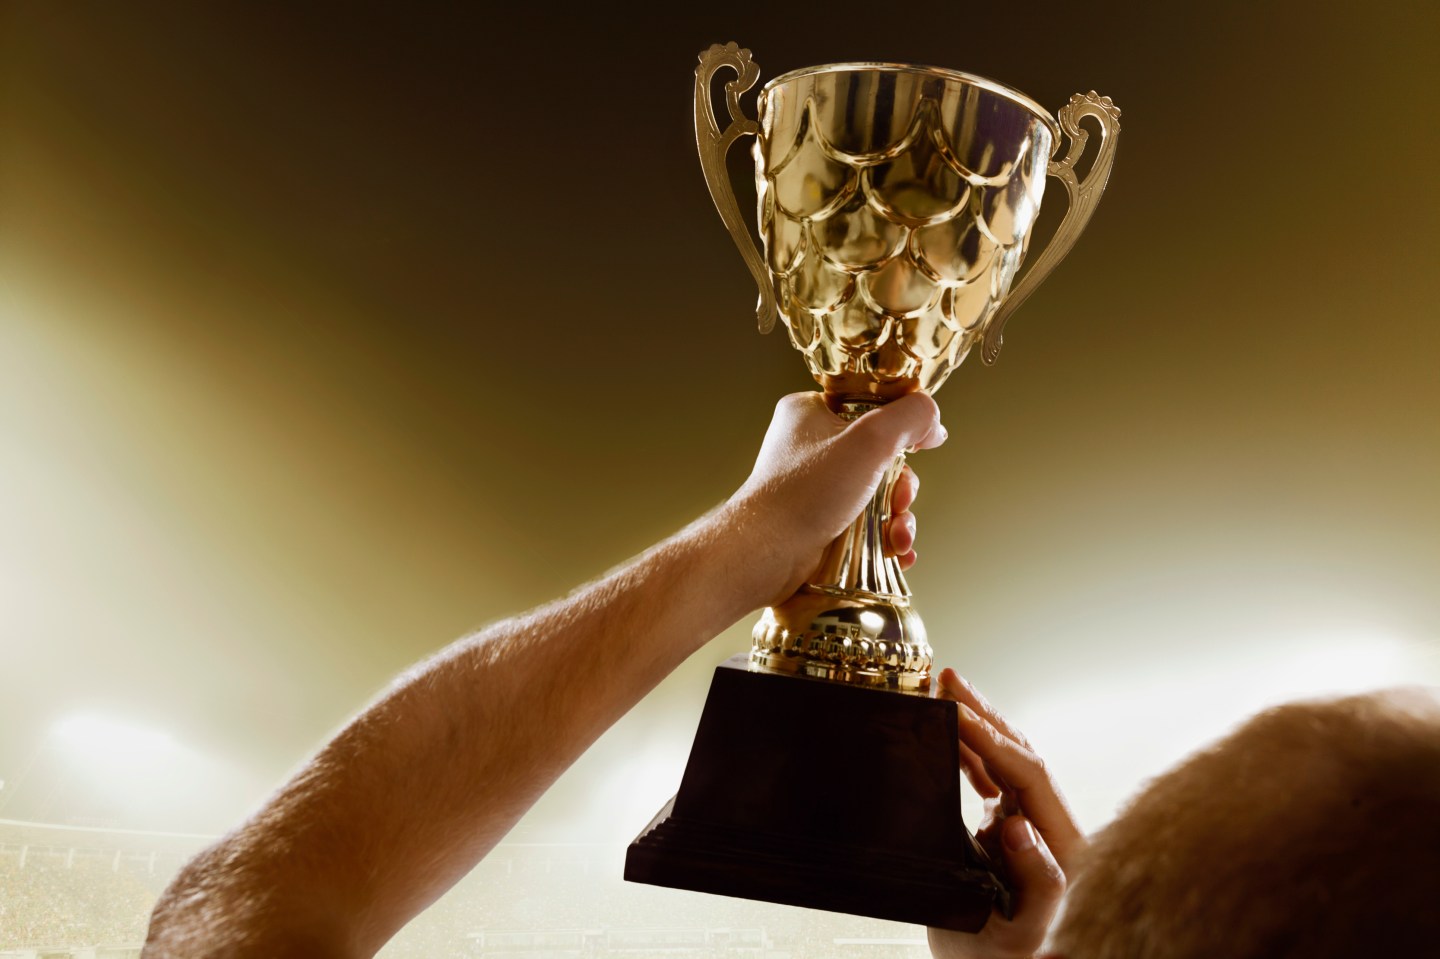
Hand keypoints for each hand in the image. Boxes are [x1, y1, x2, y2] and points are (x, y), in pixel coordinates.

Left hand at [729, 391, 945, 605]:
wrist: (766, 553)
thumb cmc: (806, 491)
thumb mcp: (870, 439)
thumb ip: (911, 417)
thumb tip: (933, 423)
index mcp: (811, 412)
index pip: (871, 407)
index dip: (903, 428)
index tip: (925, 447)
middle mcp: (810, 447)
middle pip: (881, 457)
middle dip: (902, 487)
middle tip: (900, 502)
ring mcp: (813, 487)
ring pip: (876, 495)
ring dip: (898, 518)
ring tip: (898, 539)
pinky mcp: (818, 522)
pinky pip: (865, 524)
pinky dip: (884, 538)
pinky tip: (897, 553)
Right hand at [929, 669, 1084, 958]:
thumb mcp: (1022, 933)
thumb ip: (1036, 881)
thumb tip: (1021, 826)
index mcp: (1064, 847)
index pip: (1028, 774)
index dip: (991, 740)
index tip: (954, 713)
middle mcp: (1052, 828)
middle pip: (1022, 755)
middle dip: (985, 715)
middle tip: (948, 681)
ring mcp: (1032, 828)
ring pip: (1006, 762)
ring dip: (975, 726)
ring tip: (943, 693)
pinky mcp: (1010, 833)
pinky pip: (991, 782)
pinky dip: (968, 755)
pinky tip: (947, 738)